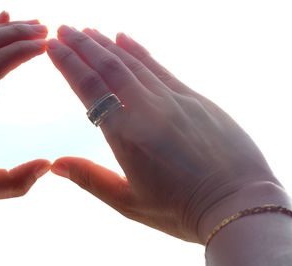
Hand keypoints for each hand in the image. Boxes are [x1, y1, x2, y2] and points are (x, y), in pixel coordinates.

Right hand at [47, 25, 289, 242]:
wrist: (238, 203)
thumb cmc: (181, 210)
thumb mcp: (128, 203)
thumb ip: (90, 179)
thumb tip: (55, 165)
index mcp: (126, 136)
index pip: (90, 89)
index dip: (69, 65)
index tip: (53, 47)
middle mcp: (147, 110)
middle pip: (108, 68)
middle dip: (82, 46)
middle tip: (62, 29)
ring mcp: (173, 100)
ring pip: (132, 63)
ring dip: (106, 44)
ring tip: (87, 30)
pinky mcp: (195, 98)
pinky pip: (160, 67)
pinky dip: (139, 50)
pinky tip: (124, 38)